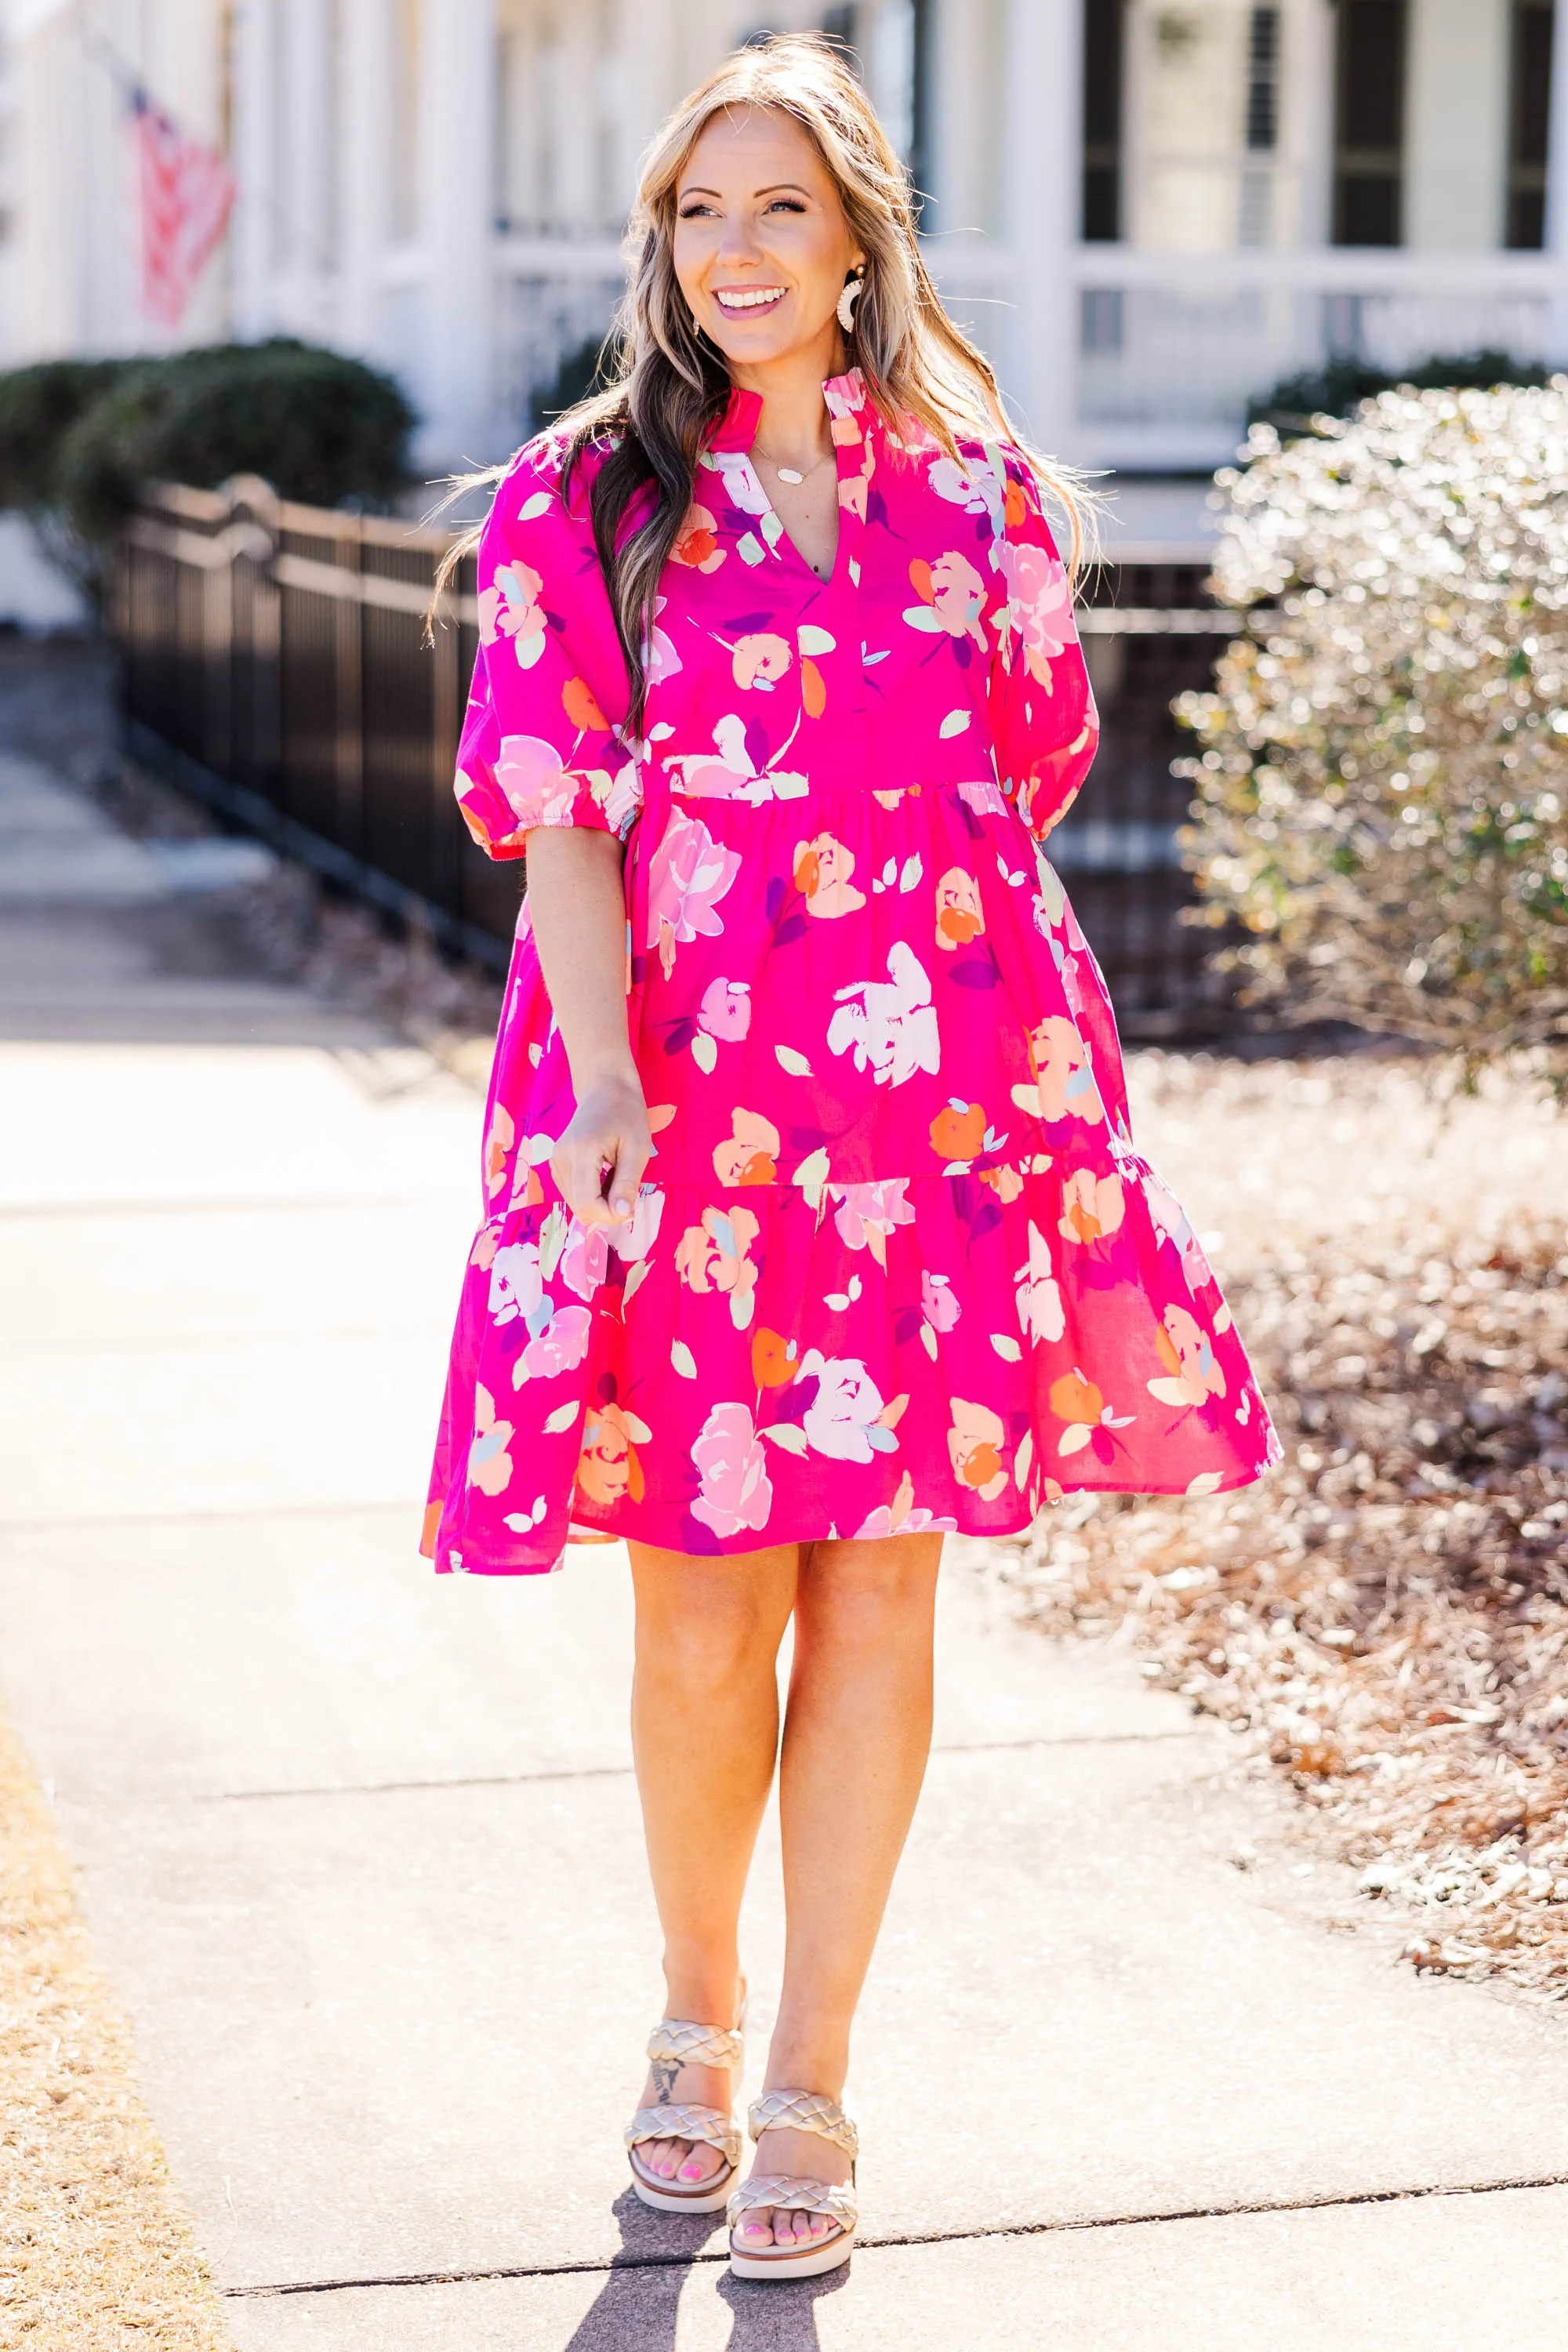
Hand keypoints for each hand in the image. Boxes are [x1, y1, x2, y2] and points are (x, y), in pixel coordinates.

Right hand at [550, 1073, 651, 1229]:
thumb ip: (627, 1184)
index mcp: (581, 1152)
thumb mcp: (637, 1149)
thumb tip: (621, 1214)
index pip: (587, 1204)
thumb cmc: (627, 1115)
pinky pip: (572, 1194)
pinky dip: (590, 1194)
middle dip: (606, 1210)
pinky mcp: (554, 1164)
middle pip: (580, 1208)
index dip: (610, 1215)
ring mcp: (554, 1161)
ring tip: (615, 1177)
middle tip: (627, 1190)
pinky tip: (603, 1176)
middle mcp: (560, 1158)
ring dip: (599, 1202)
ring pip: (576, 1204)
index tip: (631, 1208)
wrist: (605, 1090)